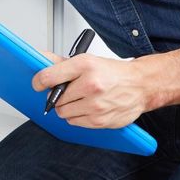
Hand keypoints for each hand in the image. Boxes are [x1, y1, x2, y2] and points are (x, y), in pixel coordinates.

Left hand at [32, 53, 152, 128]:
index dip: (39, 82)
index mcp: (85, 66)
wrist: (140, 85)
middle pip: (55, 98)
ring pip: (63, 112)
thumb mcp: (86, 60)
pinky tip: (88, 107)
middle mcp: (91, 85)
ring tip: (80, 99)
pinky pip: (74, 122)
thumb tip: (38, 57)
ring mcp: (96, 105)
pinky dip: (77, 116)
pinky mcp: (100, 121)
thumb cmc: (113, 73)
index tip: (39, 84)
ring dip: (67, 107)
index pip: (48, 77)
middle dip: (58, 95)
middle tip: (69, 91)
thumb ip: (60, 61)